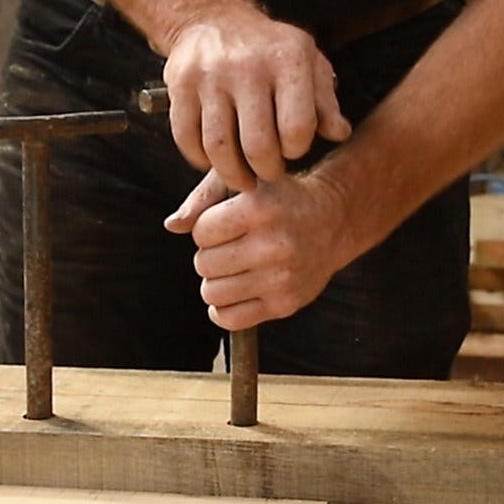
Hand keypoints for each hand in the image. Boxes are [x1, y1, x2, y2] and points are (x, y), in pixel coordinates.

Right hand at [161, 9, 351, 193]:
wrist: (212, 19)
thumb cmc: (267, 48)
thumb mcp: (308, 63)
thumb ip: (325, 102)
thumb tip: (338, 133)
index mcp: (287, 59)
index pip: (297, 127)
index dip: (297, 149)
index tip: (292, 149)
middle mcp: (247, 66)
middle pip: (257, 145)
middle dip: (266, 171)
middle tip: (268, 171)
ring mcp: (209, 76)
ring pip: (218, 148)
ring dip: (232, 174)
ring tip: (242, 177)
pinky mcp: (179, 85)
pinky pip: (187, 138)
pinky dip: (200, 159)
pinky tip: (213, 159)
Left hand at [164, 170, 352, 330]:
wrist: (331, 221)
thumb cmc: (279, 199)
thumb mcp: (245, 184)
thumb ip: (204, 199)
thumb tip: (172, 225)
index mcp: (260, 208)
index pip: (201, 231)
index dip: (206, 228)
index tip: (224, 225)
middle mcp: (273, 244)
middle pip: (204, 264)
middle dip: (210, 256)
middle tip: (230, 248)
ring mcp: (281, 278)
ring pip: (212, 293)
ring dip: (215, 282)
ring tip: (234, 268)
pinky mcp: (285, 304)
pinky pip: (230, 319)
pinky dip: (223, 310)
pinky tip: (234, 293)